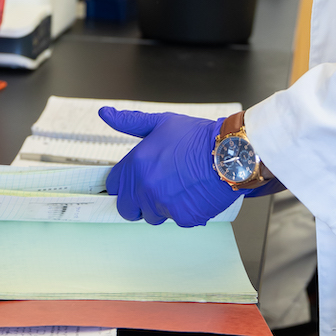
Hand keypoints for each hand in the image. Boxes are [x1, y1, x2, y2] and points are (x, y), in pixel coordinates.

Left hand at [99, 107, 238, 226]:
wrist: (229, 152)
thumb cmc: (197, 136)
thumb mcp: (161, 122)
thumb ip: (130, 122)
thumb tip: (106, 114)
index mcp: (136, 164)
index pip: (113, 186)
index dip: (125, 182)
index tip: (135, 180)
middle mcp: (145, 187)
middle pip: (127, 208)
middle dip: (138, 201)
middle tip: (158, 186)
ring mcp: (163, 205)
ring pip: (152, 216)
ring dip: (161, 206)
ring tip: (179, 186)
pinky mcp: (182, 218)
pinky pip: (175, 220)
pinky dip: (183, 210)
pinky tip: (192, 193)